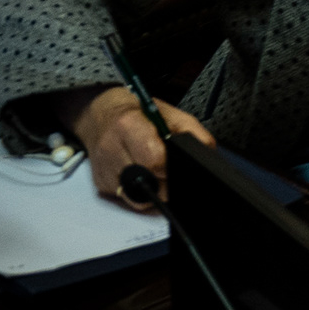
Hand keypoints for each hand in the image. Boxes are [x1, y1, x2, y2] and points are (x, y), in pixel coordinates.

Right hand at [74, 84, 218, 210]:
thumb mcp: (170, 113)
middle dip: (166, 184)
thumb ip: (192, 132)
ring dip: (154, 191)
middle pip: (146, 183)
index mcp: (128, 126)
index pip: (154, 160)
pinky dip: (140, 192)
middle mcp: (111, 149)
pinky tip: (145, 178)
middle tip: (175, 175)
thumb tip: (207, 152)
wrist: (101, 113)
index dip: (171, 169)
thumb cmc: (137, 112)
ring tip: (160, 176)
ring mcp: (104, 169)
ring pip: (136, 198)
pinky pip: (125, 198)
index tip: (180, 168)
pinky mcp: (100, 183)